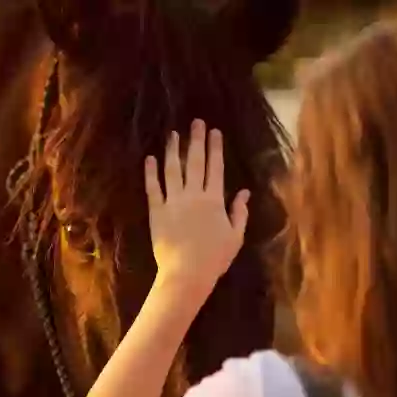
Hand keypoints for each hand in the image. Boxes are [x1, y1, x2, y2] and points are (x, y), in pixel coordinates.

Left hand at [145, 119, 248, 295]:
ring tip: (173, 134)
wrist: (186, 273)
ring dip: (173, 151)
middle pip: (195, 163)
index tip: (215, 132)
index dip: (215, 148)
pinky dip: (151, 173)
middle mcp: (194, 196)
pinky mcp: (156, 212)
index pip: (215, 168)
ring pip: (173, 170)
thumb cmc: (214, 258)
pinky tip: (150, 158)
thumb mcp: (235, 236)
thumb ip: (239, 212)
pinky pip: (153, 188)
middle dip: (196, 141)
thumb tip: (245, 192)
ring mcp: (173, 202)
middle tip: (196, 122)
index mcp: (215, 200)